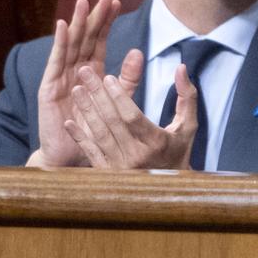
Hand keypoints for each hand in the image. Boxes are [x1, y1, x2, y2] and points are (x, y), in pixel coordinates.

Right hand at [29, 0, 137, 166]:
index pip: (98, 42)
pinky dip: (58, 43)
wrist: (71, 159)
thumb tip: (138, 51)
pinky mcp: (49, 89)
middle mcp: (74, 72)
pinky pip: (55, 62)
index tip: (116, 2)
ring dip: (75, 23)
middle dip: (94, 17)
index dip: (106, 23)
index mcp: (90, 74)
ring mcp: (60, 79)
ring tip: (82, 2)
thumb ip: (127, 79)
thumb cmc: (94, 132)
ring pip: (70, 46)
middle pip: (85, 39)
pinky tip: (61, 26)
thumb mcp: (116, 102)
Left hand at [64, 61, 199, 169]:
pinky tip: (69, 123)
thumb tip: (181, 67)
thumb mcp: (188, 125)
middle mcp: (137, 155)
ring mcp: (120, 166)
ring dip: (86, 111)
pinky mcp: (109, 173)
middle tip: (84, 73)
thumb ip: (186, 96)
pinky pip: (91, 153)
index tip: (108, 77)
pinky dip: (79, 137)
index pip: (132, 116)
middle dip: (97, 94)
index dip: (119, 96)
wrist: (168, 189)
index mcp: (156, 142)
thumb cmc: (178, 152)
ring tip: (76, 91)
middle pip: (112, 121)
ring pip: (99, 134)